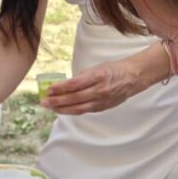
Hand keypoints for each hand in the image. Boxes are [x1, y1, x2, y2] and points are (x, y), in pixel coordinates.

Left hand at [43, 49, 162, 116]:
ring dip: (62, 109)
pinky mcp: (103, 108)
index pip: (75, 84)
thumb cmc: (114, 69)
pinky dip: (73, 111)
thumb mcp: (97, 67)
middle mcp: (100, 90)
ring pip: (78, 108)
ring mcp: (102, 101)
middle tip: (44, 102)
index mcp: (98, 76)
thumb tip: (64, 85)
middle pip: (74, 98)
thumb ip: (81, 77)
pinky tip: (64, 110)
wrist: (133, 78)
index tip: (48, 90)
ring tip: (51, 108)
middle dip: (57, 101)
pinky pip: (85, 111)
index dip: (60, 88)